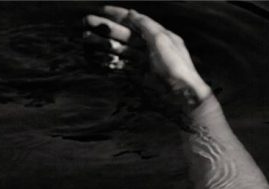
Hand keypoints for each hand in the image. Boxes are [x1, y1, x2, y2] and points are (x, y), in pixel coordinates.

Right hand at [83, 6, 211, 105]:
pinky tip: (97, 58)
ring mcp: (144, 63)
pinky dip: (109, 62)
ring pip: (120, 51)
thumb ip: (144, 25)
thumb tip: (131, 14)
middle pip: (124, 35)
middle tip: (86, 23)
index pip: (134, 21)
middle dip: (105, 29)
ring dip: (104, 44)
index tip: (102, 11)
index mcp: (158, 35)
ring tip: (86, 40)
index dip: (118, 15)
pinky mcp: (140, 78)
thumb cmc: (176, 66)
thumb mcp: (161, 39)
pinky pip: (122, 67)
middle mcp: (150, 47)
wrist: (182, 97)